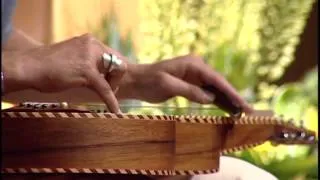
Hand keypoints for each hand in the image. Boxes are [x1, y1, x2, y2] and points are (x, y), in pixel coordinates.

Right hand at [3, 33, 126, 112]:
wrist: (29, 67)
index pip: (113, 55)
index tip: (109, 80)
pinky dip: (111, 100)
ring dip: (114, 86)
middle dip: (116, 78)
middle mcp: (92, 44)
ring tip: (107, 95)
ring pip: (115, 73)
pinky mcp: (87, 72)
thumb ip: (88, 60)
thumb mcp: (73, 57)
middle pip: (118, 63)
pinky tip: (114, 109)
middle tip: (109, 88)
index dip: (115, 70)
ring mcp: (90, 57)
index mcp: (90, 41)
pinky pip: (105, 88)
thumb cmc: (48, 65)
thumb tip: (100, 70)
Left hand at [118, 54, 251, 113]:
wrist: (136, 80)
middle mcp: (197, 67)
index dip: (231, 92)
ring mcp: (194, 75)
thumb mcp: (168, 85)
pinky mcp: (191, 84)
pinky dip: (217, 101)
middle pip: (219, 84)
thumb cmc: (149, 81)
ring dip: (228, 100)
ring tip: (242, 113)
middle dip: (234, 97)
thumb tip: (211, 98)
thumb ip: (190, 91)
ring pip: (215, 89)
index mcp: (193, 64)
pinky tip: (227, 109)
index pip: (216, 80)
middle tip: (249, 111)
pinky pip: (207, 93)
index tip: (244, 104)